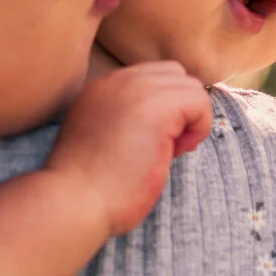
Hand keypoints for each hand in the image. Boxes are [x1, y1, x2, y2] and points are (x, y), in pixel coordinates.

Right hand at [46, 61, 213, 237]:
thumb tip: (170, 123)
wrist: (75, 200)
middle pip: (174, 75)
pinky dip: (199, 127)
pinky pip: (200, 101)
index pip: (152, 77)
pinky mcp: (157, 106)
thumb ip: (127, 121)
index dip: (163, 109)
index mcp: (103, 87)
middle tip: (165, 147)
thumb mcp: (103, 139)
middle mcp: (118, 80)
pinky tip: (176, 152)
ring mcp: (137, 88)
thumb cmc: (91, 186)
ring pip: (190, 86)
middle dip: (180, 109)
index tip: (151, 143)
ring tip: (169, 152)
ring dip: (190, 120)